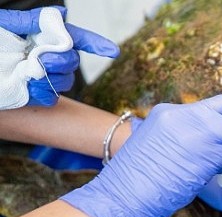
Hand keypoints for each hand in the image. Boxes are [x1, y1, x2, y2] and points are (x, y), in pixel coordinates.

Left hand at [0, 7, 119, 106]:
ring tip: (30, 73)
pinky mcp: (34, 95)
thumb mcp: (6, 24)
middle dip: (63, 60)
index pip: (76, 39)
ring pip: (66, 81)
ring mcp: (42, 78)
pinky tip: (29, 85)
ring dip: (51, 76)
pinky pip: (51, 96)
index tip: (112, 51)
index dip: (96, 44)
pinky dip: (43, 91)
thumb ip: (34, 20)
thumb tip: (61, 15)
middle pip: (73, 62)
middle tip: (44, 59)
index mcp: (41, 38)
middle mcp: (45, 58)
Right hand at [61, 95, 221, 216]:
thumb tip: (207, 135)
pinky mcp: (206, 154)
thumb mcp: (153, 140)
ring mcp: (196, 132)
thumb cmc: (134, 178)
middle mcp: (184, 116)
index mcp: (169, 111)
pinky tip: (216, 172)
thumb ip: (180, 131)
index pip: (212, 103)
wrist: (121, 197)